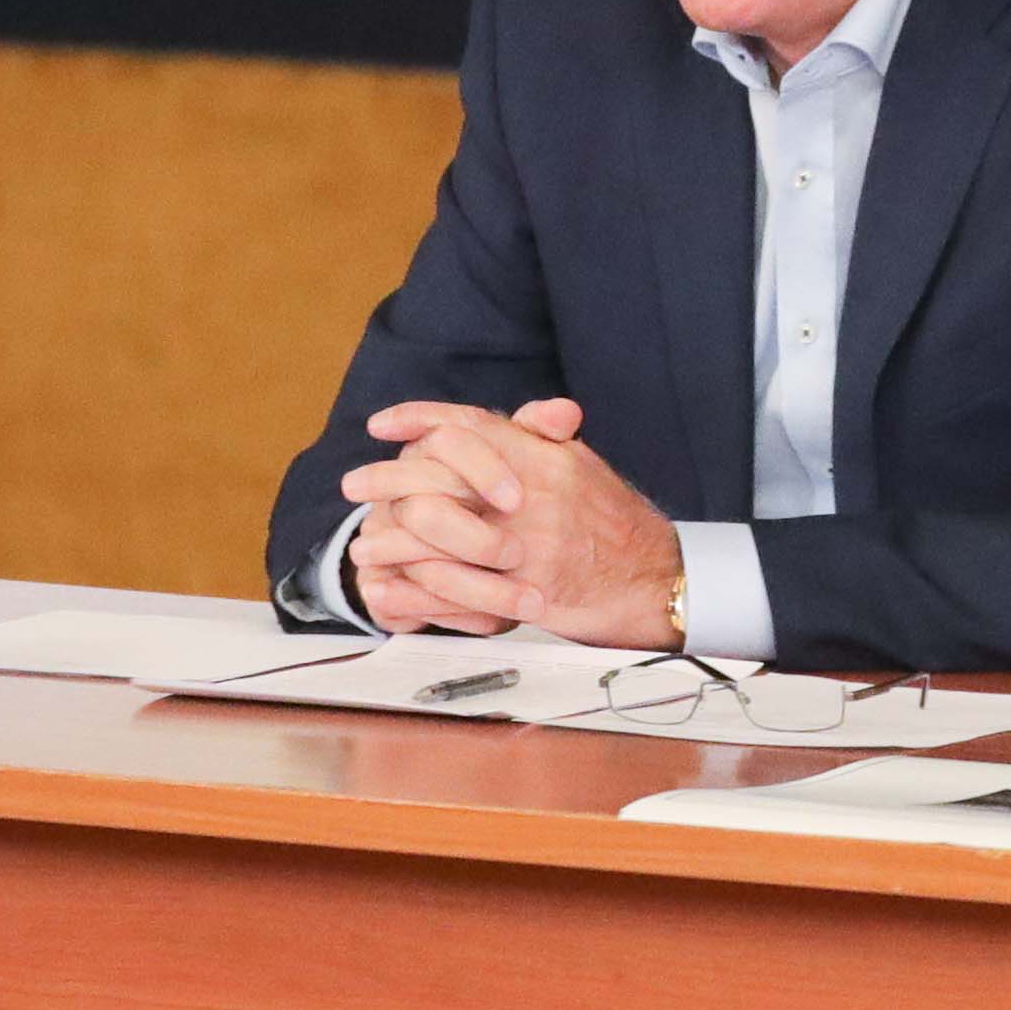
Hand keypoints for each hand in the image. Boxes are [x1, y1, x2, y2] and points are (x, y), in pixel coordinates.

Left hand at [346, 400, 680, 649]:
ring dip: (392, 538)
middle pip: (441, 476)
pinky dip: (416, 591)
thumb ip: (540, 438)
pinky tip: (390, 588)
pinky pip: (455, 590)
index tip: (383, 425)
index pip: (470, 425)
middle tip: (356, 484)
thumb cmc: (615, 522)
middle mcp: (532, 494)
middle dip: (388, 479)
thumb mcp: (581, 465)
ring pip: (439, 535)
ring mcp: (527, 545)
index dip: (420, 419)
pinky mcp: (524, 593)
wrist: (655, 578)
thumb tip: (514, 416)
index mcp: (542, 457)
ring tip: (365, 542)